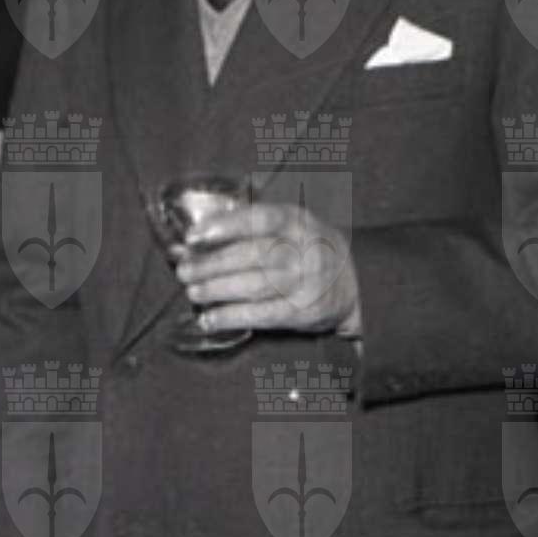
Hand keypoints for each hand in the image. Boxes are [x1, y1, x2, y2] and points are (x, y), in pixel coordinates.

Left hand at [174, 200, 359, 338]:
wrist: (354, 283)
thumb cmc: (304, 247)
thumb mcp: (285, 226)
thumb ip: (239, 229)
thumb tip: (184, 244)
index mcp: (297, 221)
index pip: (260, 218)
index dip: (225, 227)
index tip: (193, 236)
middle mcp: (305, 249)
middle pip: (251, 255)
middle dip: (211, 264)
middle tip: (184, 270)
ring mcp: (307, 282)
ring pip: (254, 286)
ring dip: (216, 291)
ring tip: (193, 292)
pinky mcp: (304, 312)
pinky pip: (263, 316)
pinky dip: (231, 317)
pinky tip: (209, 318)